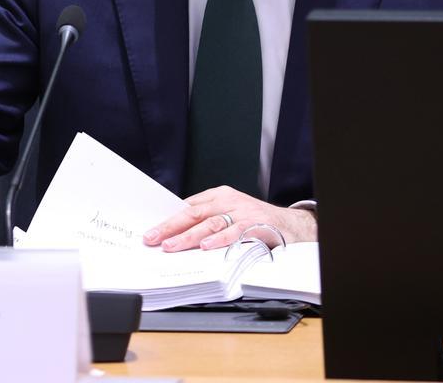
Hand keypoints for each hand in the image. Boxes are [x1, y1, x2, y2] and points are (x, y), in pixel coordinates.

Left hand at [142, 186, 317, 251]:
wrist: (291, 224)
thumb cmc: (255, 220)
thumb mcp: (229, 213)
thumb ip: (208, 219)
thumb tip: (177, 233)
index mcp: (219, 196)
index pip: (188, 207)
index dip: (168, 220)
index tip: (151, 232)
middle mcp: (228, 201)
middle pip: (194, 213)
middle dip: (170, 227)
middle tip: (153, 239)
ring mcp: (242, 213)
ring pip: (210, 223)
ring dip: (189, 236)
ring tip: (172, 246)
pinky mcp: (255, 225)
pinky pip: (235, 232)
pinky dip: (220, 240)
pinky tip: (206, 246)